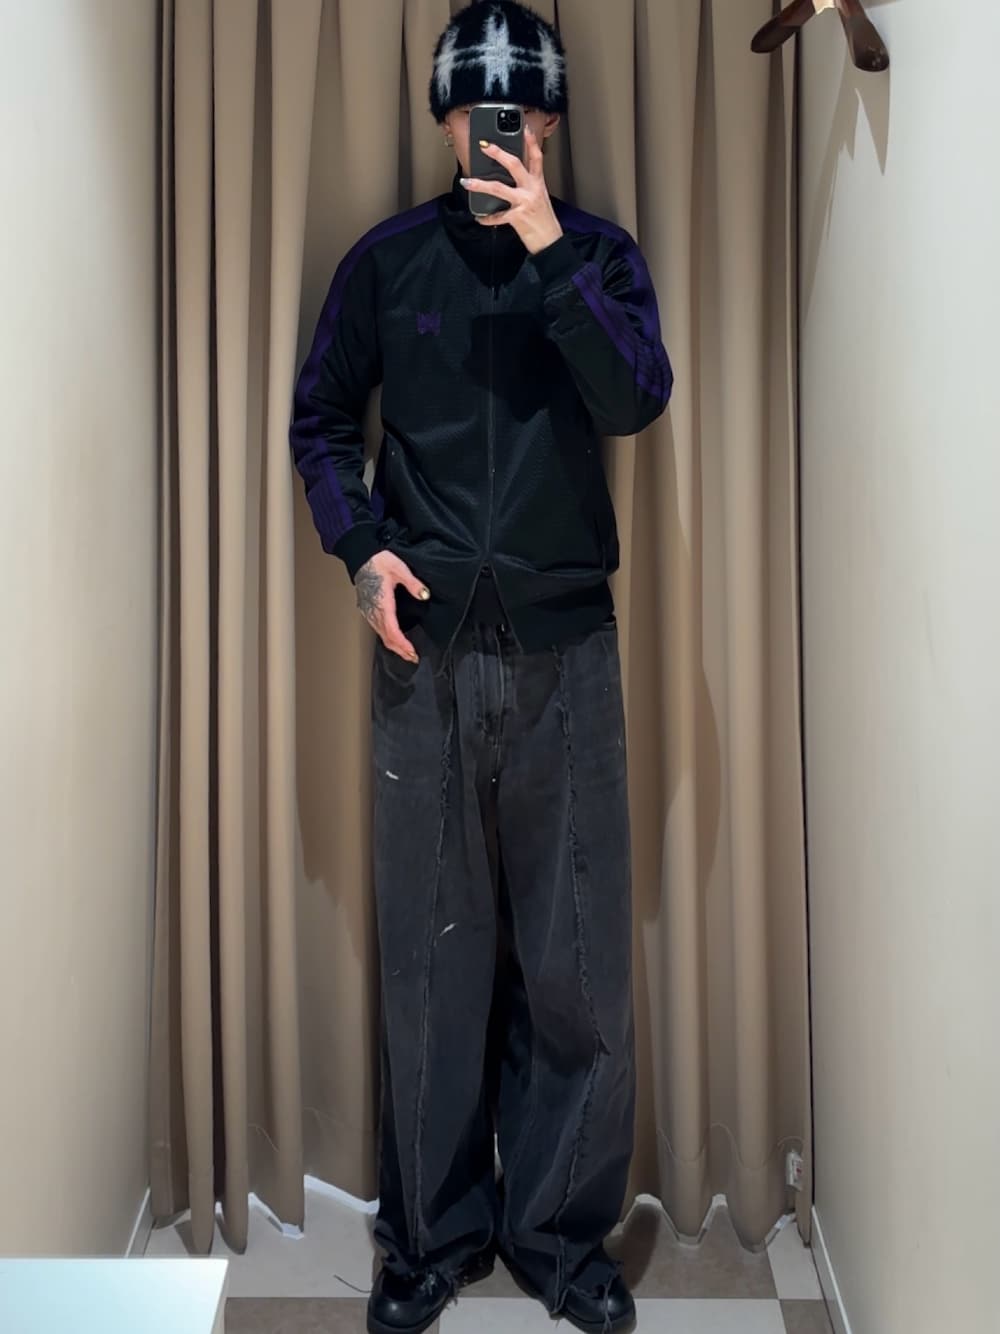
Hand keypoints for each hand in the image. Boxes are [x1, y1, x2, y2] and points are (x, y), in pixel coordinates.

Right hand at [354, 550, 429, 661]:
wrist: (361, 556)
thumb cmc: (378, 561)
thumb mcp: (399, 568)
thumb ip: (413, 583)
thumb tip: (424, 595)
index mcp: (382, 603)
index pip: (392, 630)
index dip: (402, 643)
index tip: (412, 652)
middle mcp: (373, 611)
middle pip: (386, 637)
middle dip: (399, 650)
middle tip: (413, 658)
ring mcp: (369, 611)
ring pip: (381, 635)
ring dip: (394, 645)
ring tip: (406, 652)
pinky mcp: (367, 609)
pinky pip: (377, 628)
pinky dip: (387, 637)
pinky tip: (394, 638)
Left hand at [460, 125, 563, 254]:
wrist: (550, 242)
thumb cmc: (544, 221)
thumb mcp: (540, 199)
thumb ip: (528, 187)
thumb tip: (510, 180)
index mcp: (538, 184)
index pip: (536, 158)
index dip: (531, 142)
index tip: (524, 128)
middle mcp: (532, 190)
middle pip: (515, 165)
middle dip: (499, 154)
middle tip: (485, 146)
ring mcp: (524, 203)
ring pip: (499, 188)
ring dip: (481, 185)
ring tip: (468, 182)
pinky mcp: (517, 217)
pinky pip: (497, 216)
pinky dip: (487, 218)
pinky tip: (479, 218)